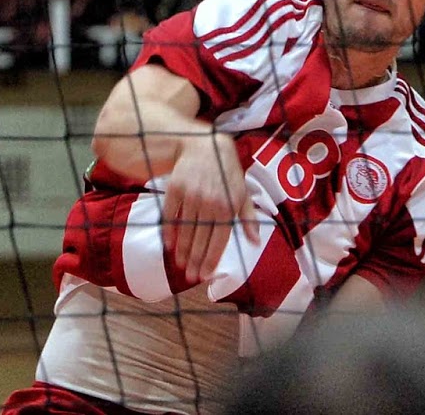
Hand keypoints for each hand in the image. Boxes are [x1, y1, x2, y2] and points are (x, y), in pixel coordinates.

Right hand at [162, 130, 258, 285]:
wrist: (205, 147)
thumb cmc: (227, 173)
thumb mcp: (242, 192)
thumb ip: (248, 218)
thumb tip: (255, 241)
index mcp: (228, 206)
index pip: (219, 239)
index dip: (211, 259)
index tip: (205, 275)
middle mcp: (210, 202)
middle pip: (201, 239)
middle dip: (195, 260)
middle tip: (190, 277)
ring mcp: (191, 196)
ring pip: (185, 230)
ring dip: (182, 250)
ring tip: (180, 265)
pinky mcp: (175, 189)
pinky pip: (170, 216)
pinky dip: (169, 232)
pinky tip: (168, 245)